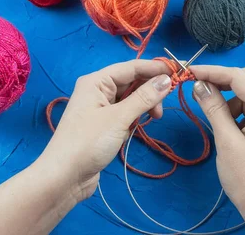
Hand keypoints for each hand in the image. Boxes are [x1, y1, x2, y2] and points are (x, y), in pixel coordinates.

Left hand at [39, 59, 172, 201]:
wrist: (64, 177)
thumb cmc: (89, 142)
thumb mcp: (119, 118)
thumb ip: (144, 97)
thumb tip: (166, 79)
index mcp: (96, 81)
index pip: (131, 67)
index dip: (155, 68)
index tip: (179, 71)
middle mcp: (97, 90)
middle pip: (132, 81)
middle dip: (150, 90)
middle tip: (163, 106)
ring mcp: (100, 108)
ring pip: (130, 98)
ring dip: (144, 105)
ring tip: (153, 119)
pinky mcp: (103, 124)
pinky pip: (125, 112)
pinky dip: (135, 117)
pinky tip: (137, 127)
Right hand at [190, 66, 244, 234]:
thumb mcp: (227, 141)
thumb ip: (213, 108)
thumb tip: (200, 84)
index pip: (240, 77)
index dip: (213, 72)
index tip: (190, 72)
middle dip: (222, 80)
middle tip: (198, 87)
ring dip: (230, 97)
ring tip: (214, 117)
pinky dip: (237, 110)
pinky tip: (227, 126)